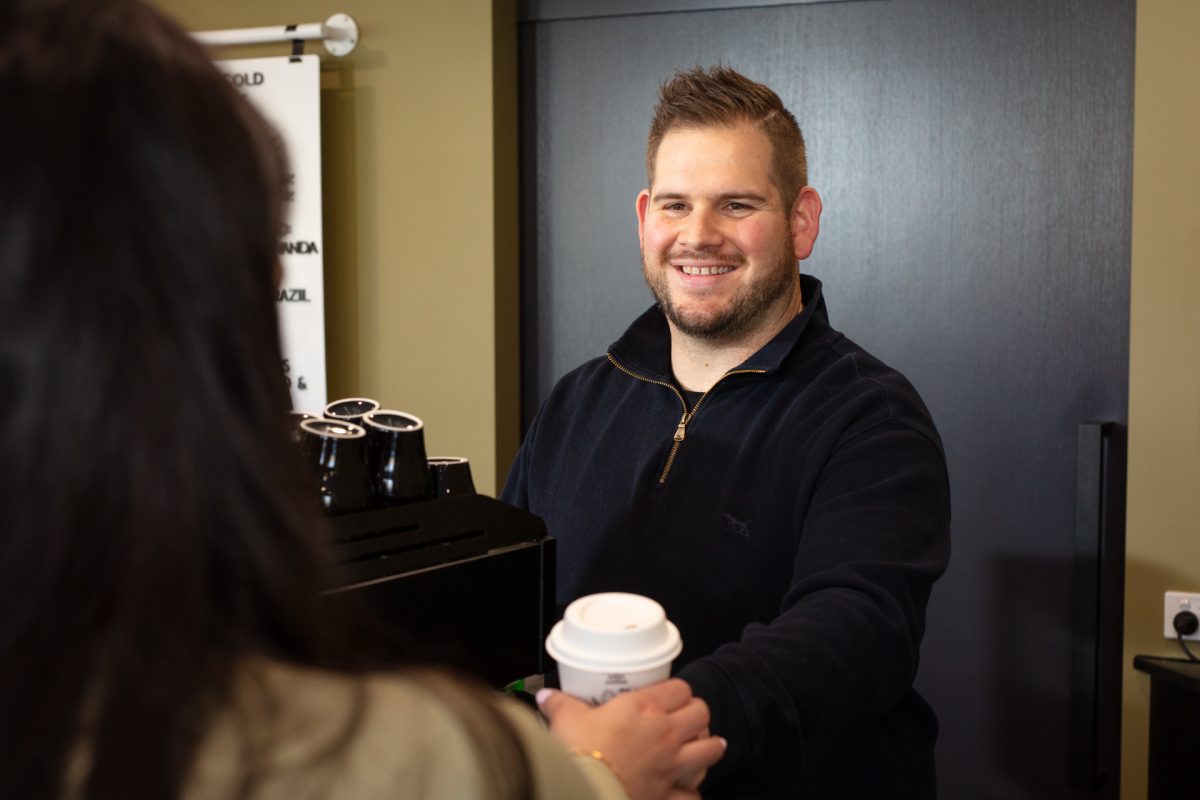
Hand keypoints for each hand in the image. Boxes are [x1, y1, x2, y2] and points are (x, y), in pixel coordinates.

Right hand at [537, 678, 725, 799]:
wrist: (585, 791)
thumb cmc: (579, 753)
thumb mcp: (566, 720)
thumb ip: (559, 704)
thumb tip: (546, 696)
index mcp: (644, 708)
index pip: (679, 688)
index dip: (678, 691)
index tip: (671, 695)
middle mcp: (665, 733)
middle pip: (701, 713)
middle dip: (697, 714)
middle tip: (687, 717)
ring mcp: (672, 764)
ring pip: (710, 748)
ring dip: (709, 746)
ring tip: (705, 745)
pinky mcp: (669, 793)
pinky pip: (694, 794)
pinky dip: (693, 791)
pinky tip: (688, 788)